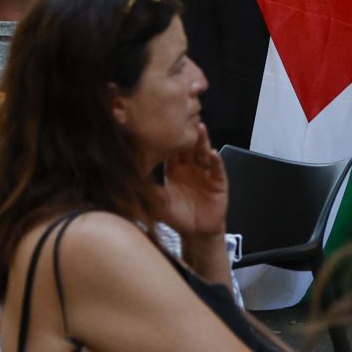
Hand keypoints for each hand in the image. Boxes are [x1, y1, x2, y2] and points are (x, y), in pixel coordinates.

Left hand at [156, 122, 228, 241]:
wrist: (197, 232)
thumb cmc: (177, 218)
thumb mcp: (159, 205)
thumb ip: (150, 192)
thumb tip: (133, 180)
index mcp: (174, 170)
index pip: (171, 151)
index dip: (169, 139)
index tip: (163, 125)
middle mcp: (190, 168)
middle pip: (189, 147)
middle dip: (187, 134)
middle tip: (184, 118)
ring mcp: (205, 173)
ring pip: (203, 153)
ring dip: (202, 141)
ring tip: (200, 128)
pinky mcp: (218, 182)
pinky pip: (216, 169)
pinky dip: (215, 161)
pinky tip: (213, 154)